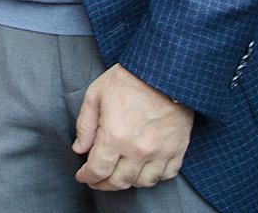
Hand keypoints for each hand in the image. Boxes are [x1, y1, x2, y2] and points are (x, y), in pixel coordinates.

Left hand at [73, 63, 194, 190]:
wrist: (163, 72)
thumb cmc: (126, 80)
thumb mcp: (95, 96)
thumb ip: (85, 126)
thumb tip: (79, 149)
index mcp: (114, 136)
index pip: (98, 170)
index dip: (87, 177)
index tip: (82, 176)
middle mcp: (138, 150)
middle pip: (120, 181)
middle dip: (104, 184)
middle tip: (97, 181)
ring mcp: (161, 152)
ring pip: (143, 182)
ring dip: (129, 183)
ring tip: (119, 175)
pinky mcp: (178, 150)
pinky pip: (166, 175)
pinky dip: (154, 177)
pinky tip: (144, 169)